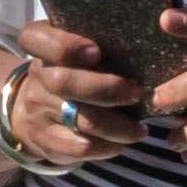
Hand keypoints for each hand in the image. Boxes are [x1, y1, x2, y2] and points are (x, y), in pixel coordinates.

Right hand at [0, 12, 151, 175]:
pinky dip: (105, 147)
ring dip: (117, 126)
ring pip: (79, 119)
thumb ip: (101, 42)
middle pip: (64, 82)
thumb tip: (153, 45)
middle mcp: (37, 78)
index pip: (36, 38)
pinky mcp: (45, 141)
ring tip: (140, 129)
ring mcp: (38, 111)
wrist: (33, 112)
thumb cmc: (73, 72)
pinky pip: (78, 148)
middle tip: (137, 93)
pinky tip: (119, 144)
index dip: (64, 45)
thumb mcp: (76, 51)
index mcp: (42, 47)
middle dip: (106, 89)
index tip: (96, 52)